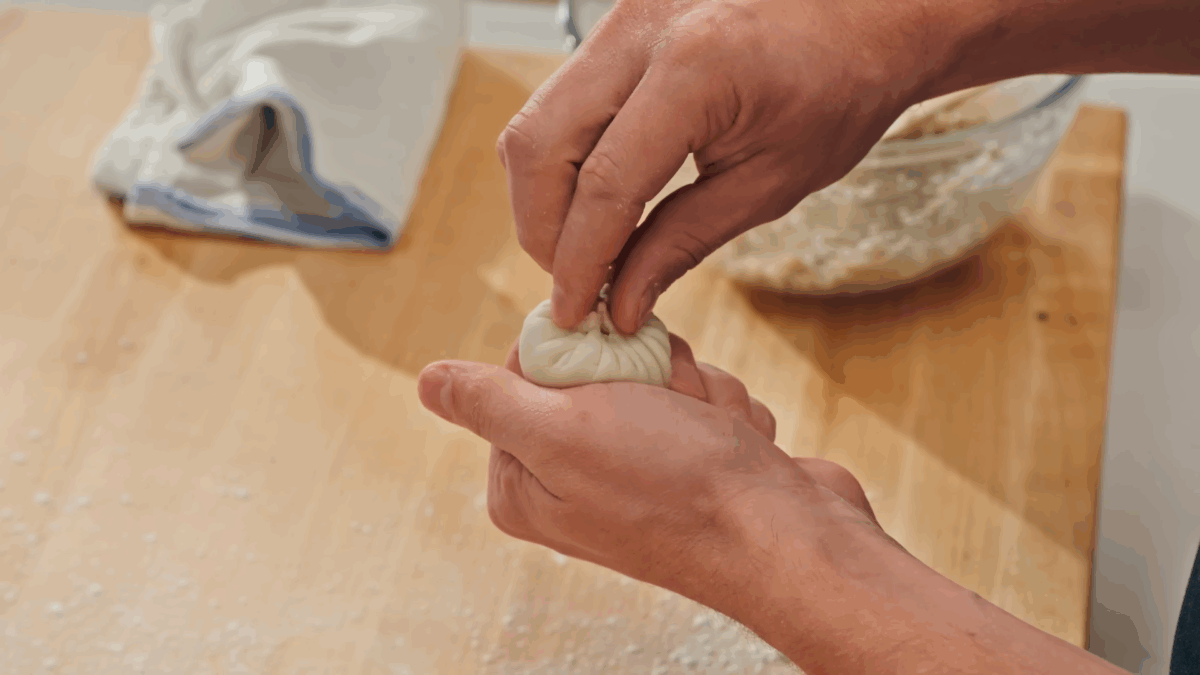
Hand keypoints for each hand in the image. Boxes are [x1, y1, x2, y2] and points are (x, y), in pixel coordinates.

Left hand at [415, 336, 887, 609]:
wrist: (789, 538)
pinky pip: (701, 397)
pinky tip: (732, 449)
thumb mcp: (562, 432)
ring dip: (693, 390)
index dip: (578, 350)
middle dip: (647, 372)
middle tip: (667, 412)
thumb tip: (428, 382)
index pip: (528, 365)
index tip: (615, 377)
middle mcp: (575, 478)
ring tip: (708, 438)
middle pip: (598, 364)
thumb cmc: (678, 485)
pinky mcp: (691, 462)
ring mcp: (638, 470)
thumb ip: (490, 402)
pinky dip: (722, 412)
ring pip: (659, 372)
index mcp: (525, 478)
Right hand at [497, 0, 956, 333]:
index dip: (580, 263)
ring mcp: (621, 19)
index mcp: (695, 70)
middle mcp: (641, 31)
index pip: (603, 184)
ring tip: (588, 249)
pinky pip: (560, 104)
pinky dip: (565, 164)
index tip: (576, 313)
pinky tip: (599, 203)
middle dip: (542, 230)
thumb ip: (683, 242)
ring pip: (535, 123)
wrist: (865, 14)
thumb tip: (623, 302)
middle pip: (538, 146)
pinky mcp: (615, 25)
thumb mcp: (770, 183)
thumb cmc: (840, 88)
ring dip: (546, 198)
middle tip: (577, 285)